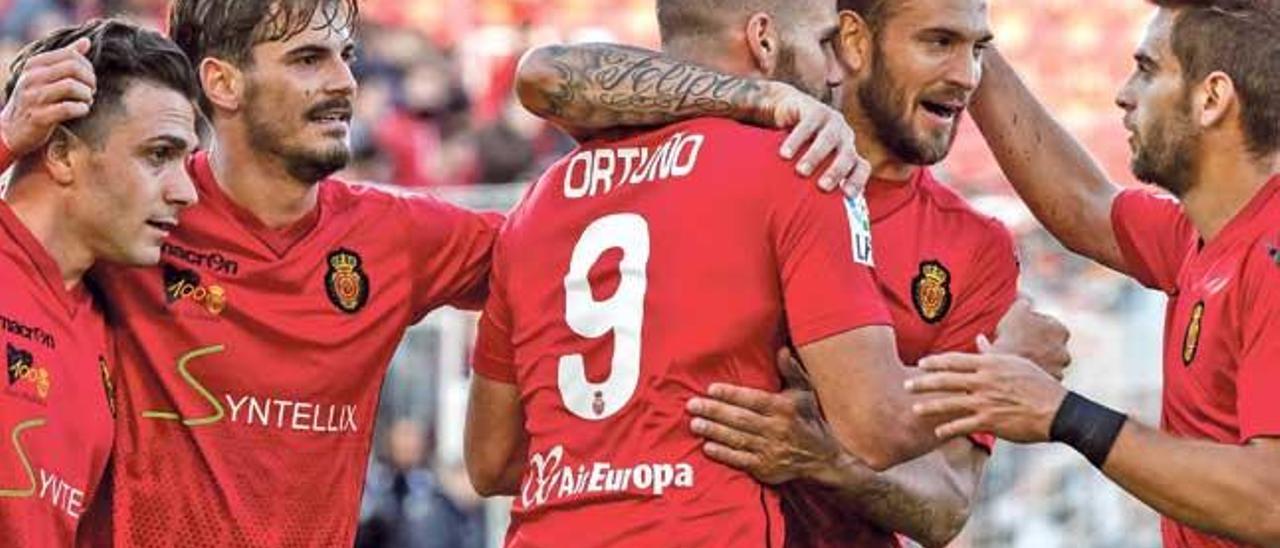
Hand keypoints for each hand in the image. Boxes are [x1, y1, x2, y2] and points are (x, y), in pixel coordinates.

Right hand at [1, 38, 94, 155]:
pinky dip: (82, 109)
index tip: (88, 79)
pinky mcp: (38, 117)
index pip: (71, 55)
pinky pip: (68, 108)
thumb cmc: (37, 99)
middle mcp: (31, 78)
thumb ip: (66, 58)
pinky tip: (82, 110)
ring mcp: (33, 97)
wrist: (13, 129)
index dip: (87, 67)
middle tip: (90, 91)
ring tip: (86, 101)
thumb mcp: (46, 76)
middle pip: (73, 68)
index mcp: (34, 64)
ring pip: (72, 87)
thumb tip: (87, 40)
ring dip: (87, 96)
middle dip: (90, 80)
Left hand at [687, 350, 841, 484]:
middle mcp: (777, 429)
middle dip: (714, 411)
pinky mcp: (765, 469)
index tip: (711, 389)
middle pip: (741, 419)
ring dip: (714, 431)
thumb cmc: (808, 419)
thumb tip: (782, 350)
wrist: (823, 458)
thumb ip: (792, 371)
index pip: (754, 400)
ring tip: (694, 423)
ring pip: (737, 439)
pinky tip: (708, 446)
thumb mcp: (804, 393)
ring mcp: (770, 450)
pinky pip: (741, 460)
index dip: (732, 395)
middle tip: (692, 405)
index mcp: (784, 408)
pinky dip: (723, 454)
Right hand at [760, 81, 870, 196]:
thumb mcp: (814, 166)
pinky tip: (785, 154)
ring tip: (801, 171)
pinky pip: (808, 125)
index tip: (846, 196)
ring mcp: (831, 122)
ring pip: (828, 139)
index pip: (862, 167)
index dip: (858, 180)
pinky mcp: (814, 109)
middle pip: (847, 155)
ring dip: (816, 156)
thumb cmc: (802, 148)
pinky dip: (796, 140)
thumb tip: (812, 220)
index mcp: (848, 152)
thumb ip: (816, 185)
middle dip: (837, 171)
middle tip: (823, 187)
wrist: (791, 110)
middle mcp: (844, 137)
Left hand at [906, 352, 1066, 442]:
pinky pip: (963, 426)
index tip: (920, 363)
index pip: (955, 360)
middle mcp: (984, 382)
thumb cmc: (1038, 384)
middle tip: (906, 385)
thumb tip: (979, 338)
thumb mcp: (1016, 363)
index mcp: (990, 365)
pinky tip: (937, 432)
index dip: (935, 362)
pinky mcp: (990, 422)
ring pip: (950, 403)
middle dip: (923, 383)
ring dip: (930, 406)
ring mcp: (986, 402)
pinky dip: (948, 429)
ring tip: (915, 409)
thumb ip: (992, 352)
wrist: (1058, 410)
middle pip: (946, 380)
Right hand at [980, 298, 1070, 379]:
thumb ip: (1023, 302)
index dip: (1031, 325)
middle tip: (1017, 345)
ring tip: (1015, 361)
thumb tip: (1025, 298)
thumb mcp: (1015, 312)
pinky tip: (1017, 373)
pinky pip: (1039, 379)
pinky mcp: (1048, 387)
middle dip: (1037, 345)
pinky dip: (1031, 376)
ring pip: (1045, 363)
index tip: (1019, 329)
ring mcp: (1058, 371)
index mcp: (1061, 331)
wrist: (1006, 370)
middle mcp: (1065, 352)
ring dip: (1034, 361)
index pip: (1048, 324)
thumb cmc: (1013, 338)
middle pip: (1049, 346)